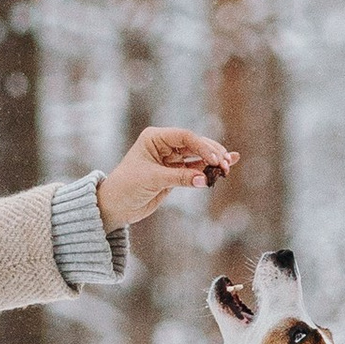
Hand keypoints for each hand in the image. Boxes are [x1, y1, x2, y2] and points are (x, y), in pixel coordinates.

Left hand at [97, 125, 236, 231]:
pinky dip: (210, 169)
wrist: (116, 206)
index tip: (215, 159)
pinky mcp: (175, 173)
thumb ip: (179, 178)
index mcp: (155, 138)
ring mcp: (171, 159)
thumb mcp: (152, 180)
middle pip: (195, 145)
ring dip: (213, 161)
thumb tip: (204, 179)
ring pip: (198, 156)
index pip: (184, 137)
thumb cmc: (127, 187)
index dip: (202, 146)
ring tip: (228, 167)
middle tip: (226, 164)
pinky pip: (196, 168)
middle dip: (212, 153)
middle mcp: (164, 145)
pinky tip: (228, 165)